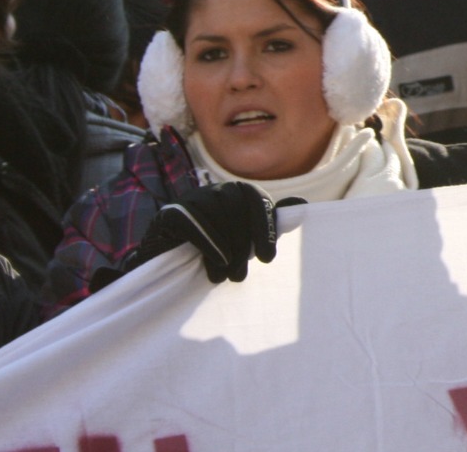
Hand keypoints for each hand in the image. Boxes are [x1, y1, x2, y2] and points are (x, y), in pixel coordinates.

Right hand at [131, 182, 280, 283]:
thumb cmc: (213, 247)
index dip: (265, 229)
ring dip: (226, 252)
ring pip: (217, 219)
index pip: (256, 200)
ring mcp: (190, 199)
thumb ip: (268, 221)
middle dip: (243, 246)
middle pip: (237, 210)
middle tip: (241, 276)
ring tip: (227, 277)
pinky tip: (215, 267)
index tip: (267, 258)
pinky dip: (209, 247)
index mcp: (235, 190)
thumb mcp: (242, 235)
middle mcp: (214, 189)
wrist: (164, 258)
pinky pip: (194, 225)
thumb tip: (302, 204)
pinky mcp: (169, 213)